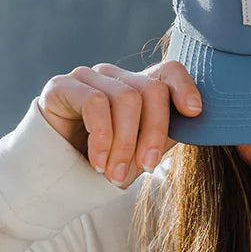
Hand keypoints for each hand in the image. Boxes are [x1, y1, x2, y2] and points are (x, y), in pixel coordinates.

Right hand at [38, 61, 202, 185]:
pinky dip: (101, 137)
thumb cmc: (103, 166)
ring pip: (125, 98)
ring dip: (124, 143)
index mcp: (138, 89)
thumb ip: (164, 134)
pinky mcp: (62, 85)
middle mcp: (115, 77)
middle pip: (151, 90)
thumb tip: (195, 119)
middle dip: (152, 133)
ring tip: (114, 174)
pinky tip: (97, 162)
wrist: (55, 180)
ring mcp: (88, 78)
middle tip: (146, 168)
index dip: (185, 86)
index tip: (194, 113)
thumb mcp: (141, 153)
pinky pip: (95, 103)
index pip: (168, 71)